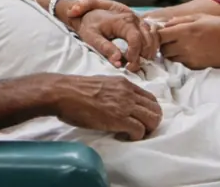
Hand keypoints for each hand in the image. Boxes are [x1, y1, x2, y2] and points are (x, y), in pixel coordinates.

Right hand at [44, 75, 162, 140]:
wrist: (64, 93)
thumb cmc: (76, 90)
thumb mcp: (102, 83)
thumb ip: (115, 90)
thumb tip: (118, 101)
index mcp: (125, 83)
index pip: (150, 98)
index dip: (149, 111)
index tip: (140, 120)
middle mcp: (129, 92)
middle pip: (155, 109)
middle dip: (151, 122)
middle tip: (139, 130)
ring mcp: (125, 105)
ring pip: (152, 119)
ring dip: (146, 130)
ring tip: (133, 134)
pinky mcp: (119, 118)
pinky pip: (139, 130)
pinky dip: (135, 136)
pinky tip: (123, 136)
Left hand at [65, 0, 159, 70]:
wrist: (88, 14)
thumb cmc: (89, 26)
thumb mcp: (92, 37)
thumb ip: (105, 48)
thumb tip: (118, 61)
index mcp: (122, 20)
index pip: (136, 39)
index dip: (134, 54)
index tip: (128, 64)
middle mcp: (133, 18)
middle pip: (146, 40)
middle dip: (142, 56)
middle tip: (132, 67)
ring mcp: (138, 20)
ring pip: (152, 37)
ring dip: (149, 52)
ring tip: (138, 62)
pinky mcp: (140, 23)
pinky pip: (152, 35)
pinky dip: (151, 46)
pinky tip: (143, 56)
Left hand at [158, 14, 219, 69]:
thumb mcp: (200, 17)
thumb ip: (181, 20)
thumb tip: (165, 25)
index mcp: (185, 31)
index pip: (160, 36)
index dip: (157, 34)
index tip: (160, 32)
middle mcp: (185, 46)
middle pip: (162, 49)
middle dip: (163, 44)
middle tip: (170, 38)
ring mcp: (189, 58)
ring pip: (170, 57)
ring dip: (171, 52)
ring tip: (181, 44)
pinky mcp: (195, 66)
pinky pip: (181, 63)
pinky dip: (181, 58)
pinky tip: (191, 51)